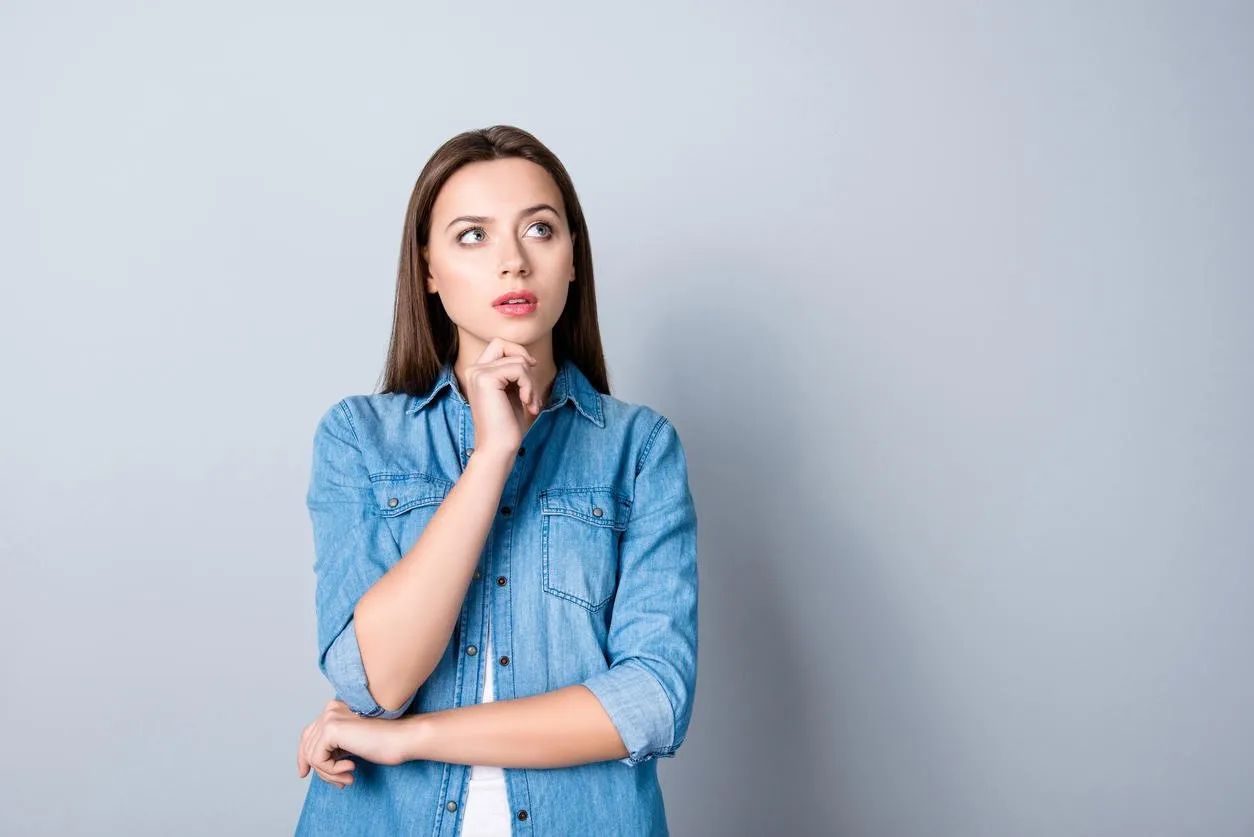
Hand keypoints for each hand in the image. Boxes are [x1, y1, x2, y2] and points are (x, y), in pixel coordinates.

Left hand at [297, 700, 409, 787]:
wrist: (402, 738)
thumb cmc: (385, 742)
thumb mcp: (352, 743)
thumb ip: (332, 746)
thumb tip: (307, 764)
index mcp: (335, 709)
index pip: (308, 735)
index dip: (303, 756)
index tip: (304, 774)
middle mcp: (329, 709)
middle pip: (307, 746)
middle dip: (322, 770)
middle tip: (342, 783)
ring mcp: (329, 717)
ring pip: (312, 756)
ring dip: (330, 774)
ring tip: (348, 779)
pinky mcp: (331, 729)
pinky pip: (318, 759)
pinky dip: (332, 770)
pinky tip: (351, 768)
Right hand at [465, 338, 541, 456]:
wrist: (498, 448)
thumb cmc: (507, 426)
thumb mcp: (512, 393)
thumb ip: (514, 374)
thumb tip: (528, 358)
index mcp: (478, 373)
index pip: (499, 345)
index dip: (518, 353)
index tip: (531, 370)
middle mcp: (473, 370)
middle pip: (502, 343)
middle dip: (523, 359)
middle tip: (530, 384)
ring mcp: (478, 373)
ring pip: (517, 360)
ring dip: (531, 382)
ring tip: (531, 403)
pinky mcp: (485, 379)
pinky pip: (518, 369)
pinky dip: (529, 386)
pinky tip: (528, 403)